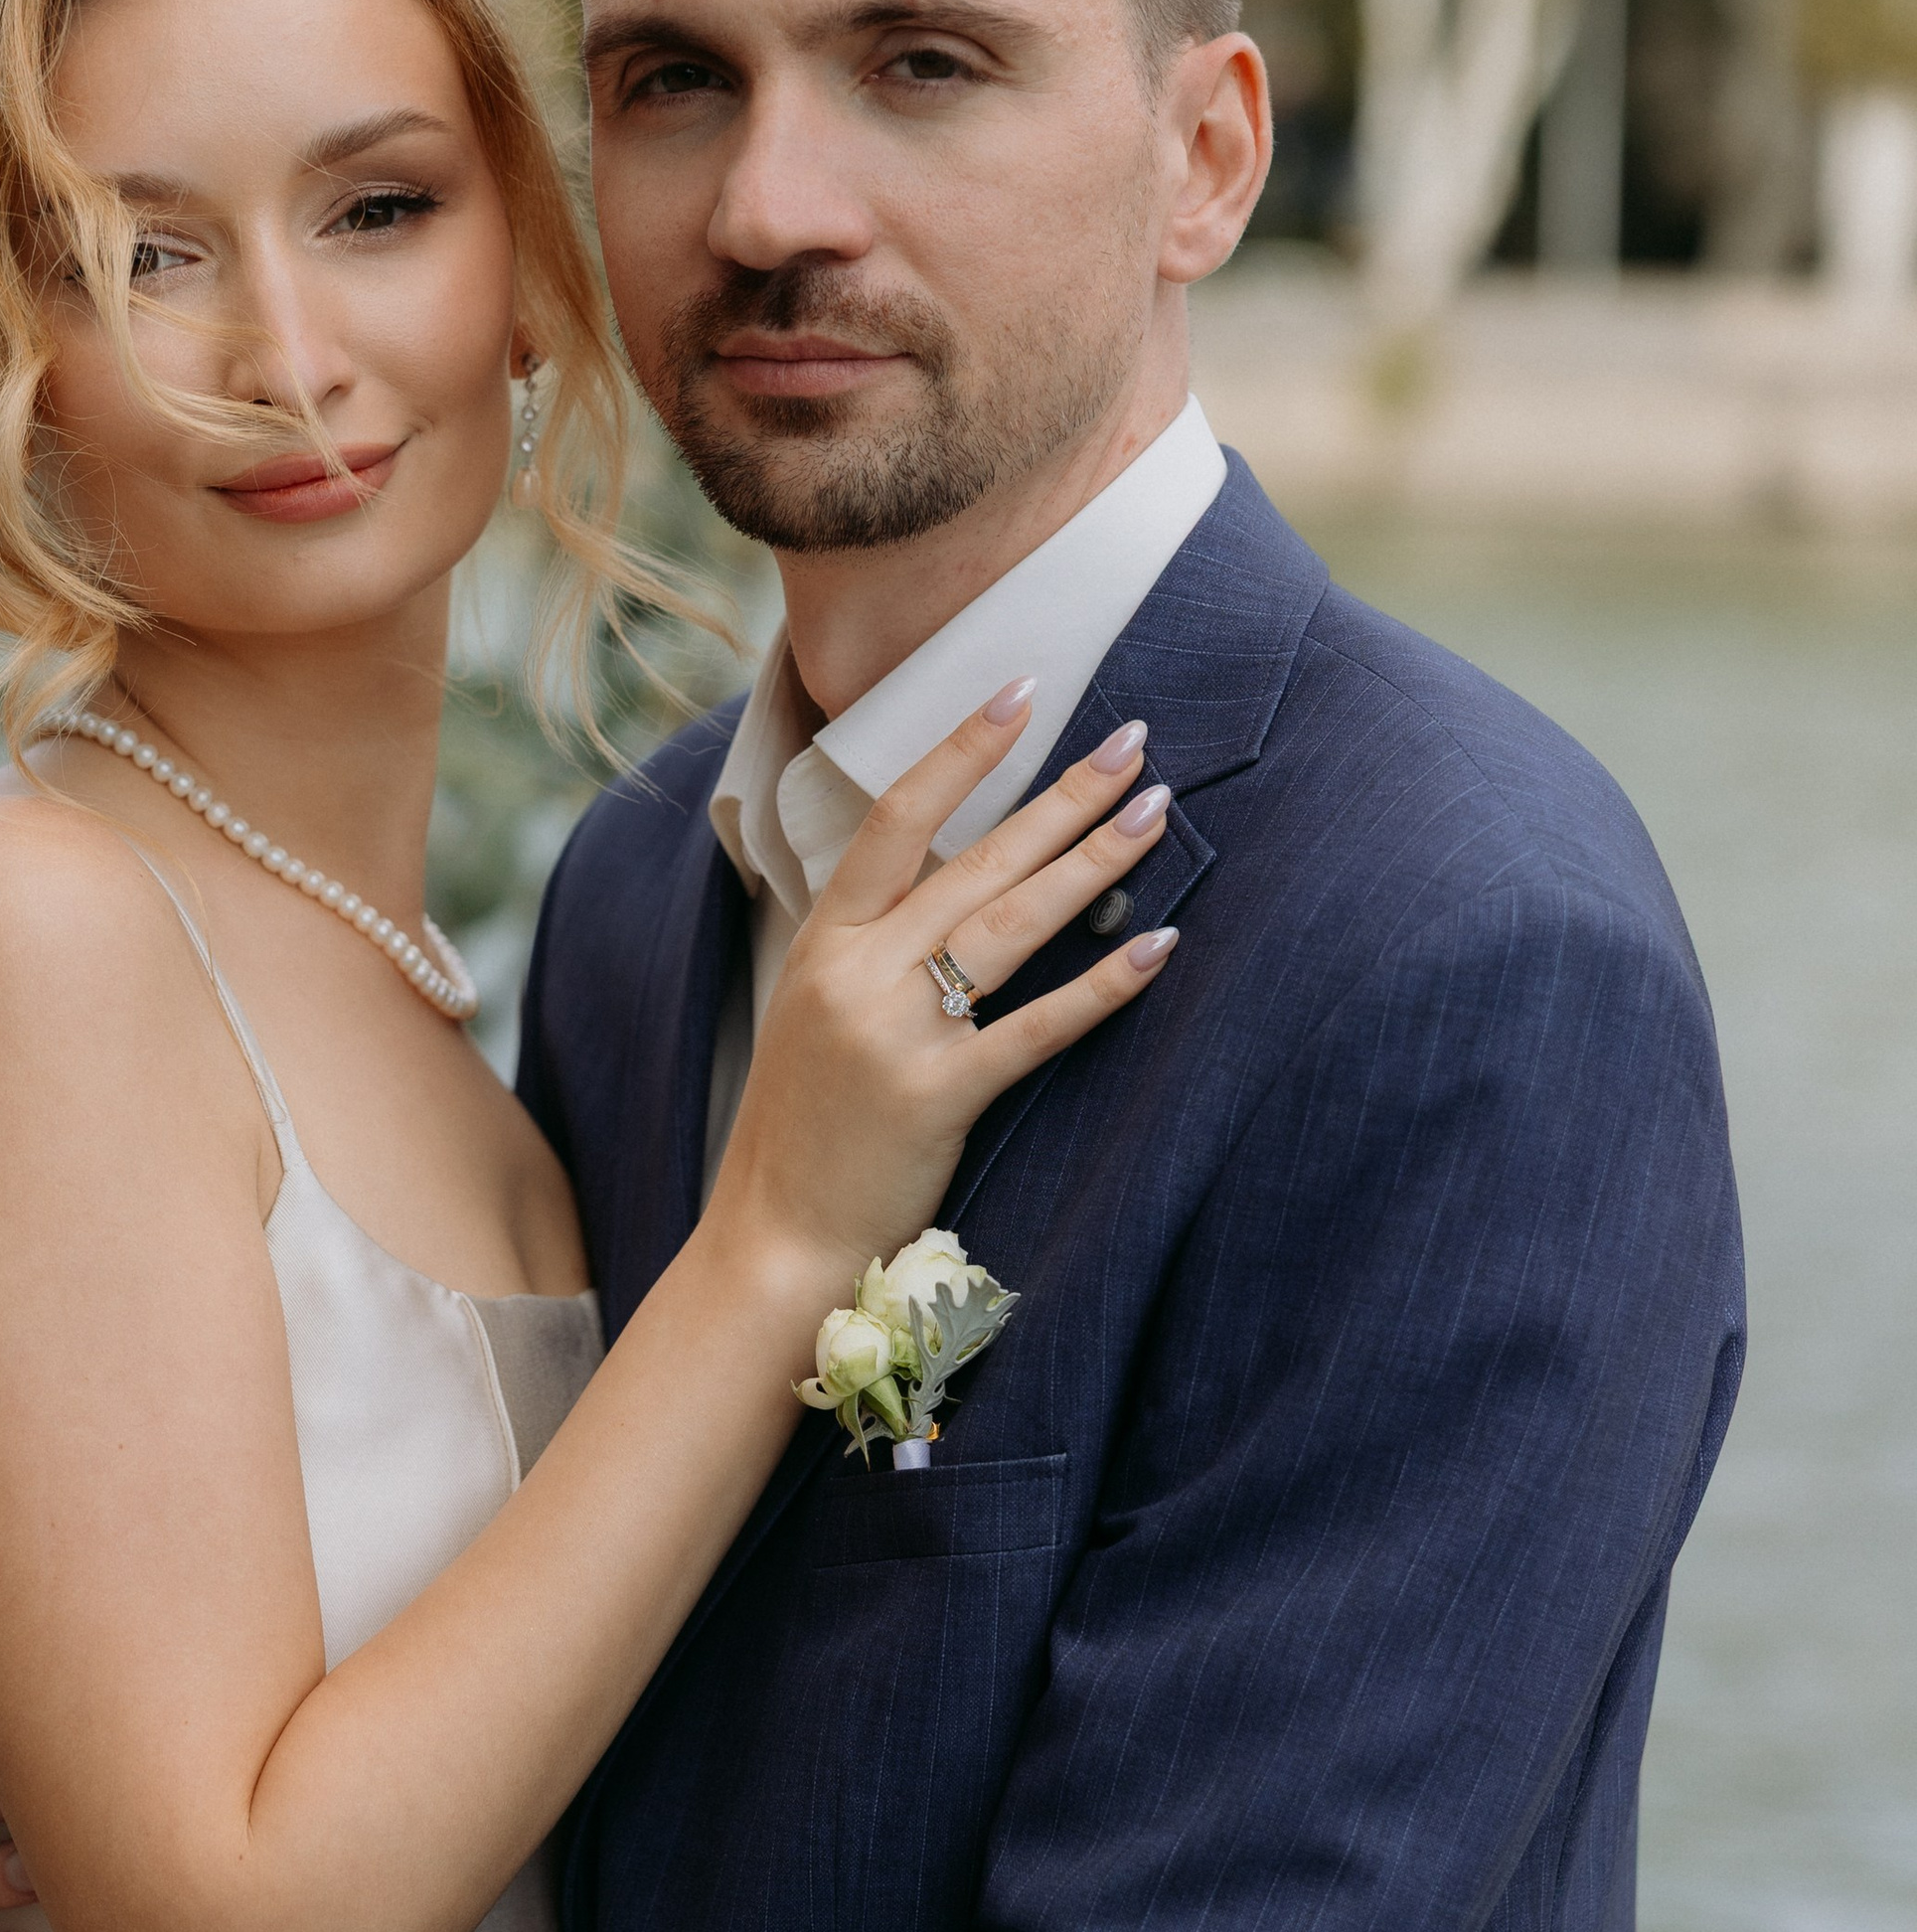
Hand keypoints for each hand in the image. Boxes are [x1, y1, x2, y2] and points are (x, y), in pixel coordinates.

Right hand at [712, 695, 1177, 1287]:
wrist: (772, 1240)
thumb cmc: (803, 1132)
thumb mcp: (814, 1015)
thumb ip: (873, 949)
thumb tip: (957, 883)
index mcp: (824, 943)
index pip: (895, 818)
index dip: (962, 750)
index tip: (1023, 692)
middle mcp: (857, 974)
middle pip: (975, 861)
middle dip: (1062, 796)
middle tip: (1135, 742)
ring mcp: (895, 1034)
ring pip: (1009, 925)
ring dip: (1091, 863)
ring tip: (1155, 813)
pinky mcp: (937, 1097)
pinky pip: (1035, 1028)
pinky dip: (1102, 986)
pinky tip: (1159, 945)